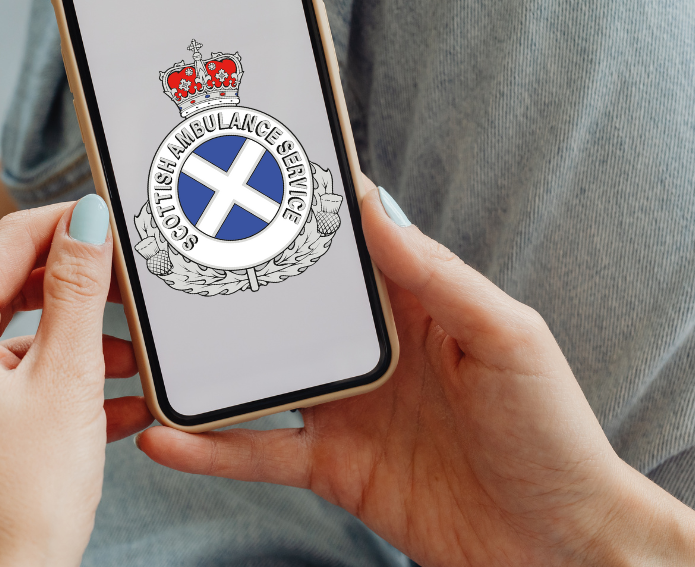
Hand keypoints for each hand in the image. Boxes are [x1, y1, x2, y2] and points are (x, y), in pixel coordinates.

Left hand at [0, 196, 152, 566]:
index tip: (115, 216)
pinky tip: (116, 403)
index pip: (8, 242)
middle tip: (131, 287)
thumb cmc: (25, 493)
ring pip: (19, 339)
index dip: (66, 222)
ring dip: (79, 342)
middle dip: (79, 290)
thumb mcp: (66, 374)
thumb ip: (78, 288)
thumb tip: (88, 217)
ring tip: (132, 359)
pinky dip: (62, 382)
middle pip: (11, 288)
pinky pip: (14, 383)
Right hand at [139, 182, 694, 565]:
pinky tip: (167, 436)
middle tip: (163, 252)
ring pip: (255, 376)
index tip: (242, 172)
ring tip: (141, 343)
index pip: (342, 243)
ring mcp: (343, 408)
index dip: (298, 208)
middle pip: (282, 306)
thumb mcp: (506, 337)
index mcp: (409, 304)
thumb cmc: (551, 432)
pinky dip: (210, 448)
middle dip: (228, 280)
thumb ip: (438, 274)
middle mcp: (365, 350)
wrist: (560, 545)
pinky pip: (258, 453)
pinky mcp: (331, 466)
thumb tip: (374, 206)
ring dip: (201, 364)